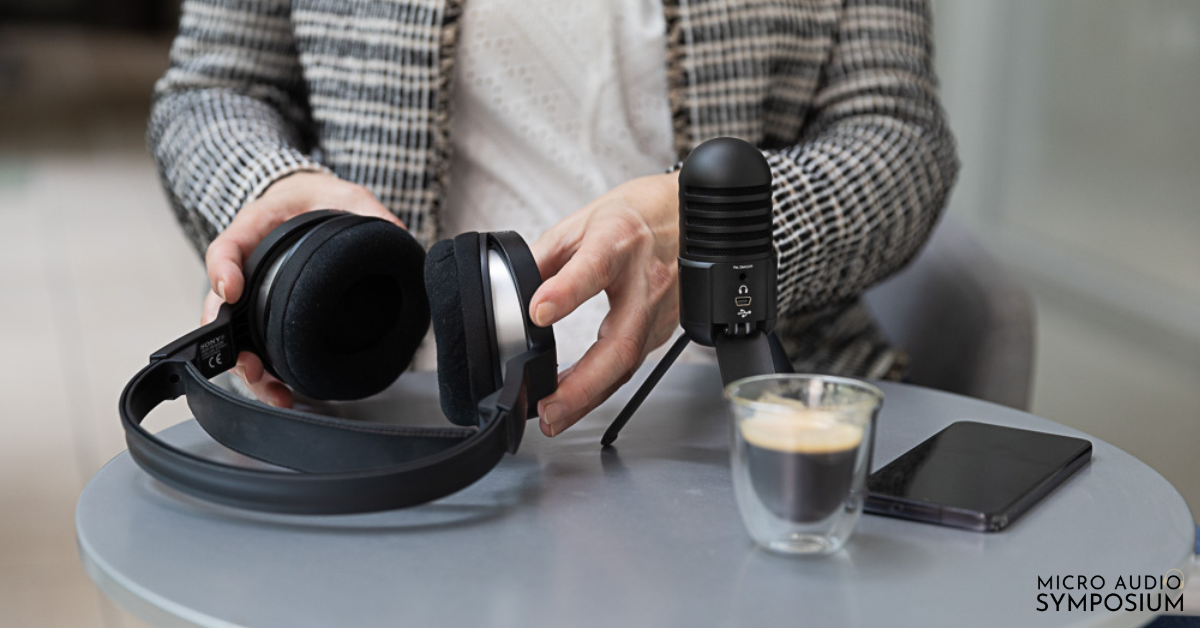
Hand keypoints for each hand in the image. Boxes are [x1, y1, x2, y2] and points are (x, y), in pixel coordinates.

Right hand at [200, 171, 403, 406]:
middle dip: (228, 338)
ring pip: (233, 332)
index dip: (224, 269)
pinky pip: (255, 342)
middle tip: (248, 362)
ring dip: (246, 364)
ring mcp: (253, 289)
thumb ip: (369, 213)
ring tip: (268, 386)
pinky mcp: (264, 311)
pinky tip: (281, 389)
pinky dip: (265, 369)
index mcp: (256, 225)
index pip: (228, 245)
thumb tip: (399, 238)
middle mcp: (247, 262)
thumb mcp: (346, 195)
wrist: (309, 203)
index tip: (232, 289)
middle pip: (219, 304)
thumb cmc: (320, 200)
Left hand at [529, 172, 679, 436]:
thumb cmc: (633, 218)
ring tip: (554, 416)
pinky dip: (601, 388)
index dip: (566, 291)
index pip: (593, 267)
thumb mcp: (580, 223)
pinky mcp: (664, 330)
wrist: (684, 217)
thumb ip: (545, 259)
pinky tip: (576, 402)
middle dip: (583, 382)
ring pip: (627, 364)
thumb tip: (512, 293)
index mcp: (618, 242)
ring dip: (589, 396)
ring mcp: (660, 310)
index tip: (538, 311)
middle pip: (621, 341)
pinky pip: (631, 365)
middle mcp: (646, 280)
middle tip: (549, 406)